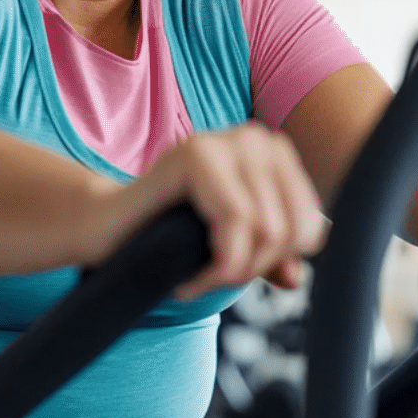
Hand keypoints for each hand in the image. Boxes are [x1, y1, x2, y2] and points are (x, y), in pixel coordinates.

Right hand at [86, 123, 325, 300]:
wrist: (106, 229)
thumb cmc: (168, 234)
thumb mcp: (234, 244)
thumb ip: (270, 256)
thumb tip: (295, 278)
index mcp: (273, 153)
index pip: (311, 224)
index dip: (277, 263)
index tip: (235, 272)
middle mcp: (254, 137)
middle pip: (293, 228)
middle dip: (255, 268)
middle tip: (214, 278)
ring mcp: (223, 140)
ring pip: (268, 229)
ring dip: (234, 271)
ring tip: (201, 279)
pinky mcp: (195, 153)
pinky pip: (236, 222)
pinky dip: (217, 266)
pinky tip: (190, 280)